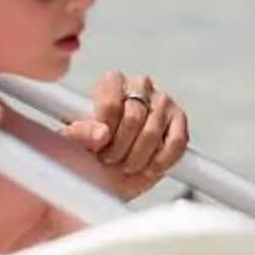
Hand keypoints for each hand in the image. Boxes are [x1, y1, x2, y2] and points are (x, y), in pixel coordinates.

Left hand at [70, 69, 188, 196]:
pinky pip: (176, 141)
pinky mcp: (179, 120)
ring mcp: (162, 101)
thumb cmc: (92, 151)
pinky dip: (162, 160)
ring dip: (138, 157)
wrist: (113, 172)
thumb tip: (101, 133)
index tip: (98, 147)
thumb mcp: (75, 143)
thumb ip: (80, 134)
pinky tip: (148, 168)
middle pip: (133, 117)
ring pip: (152, 131)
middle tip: (110, 160)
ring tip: (126, 165)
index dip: (104, 130)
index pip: (111, 103)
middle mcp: (139, 85)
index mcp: (111, 82)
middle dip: (120, 147)